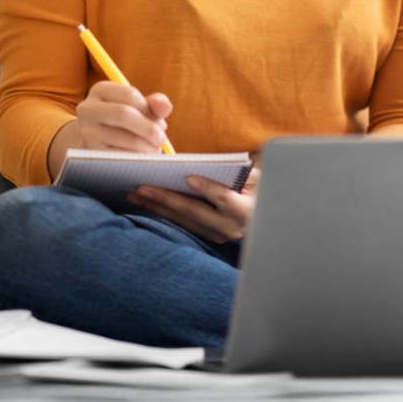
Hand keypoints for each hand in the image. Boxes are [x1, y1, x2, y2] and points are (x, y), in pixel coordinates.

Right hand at [75, 80, 171, 153]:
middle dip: (149, 128)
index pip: (129, 94)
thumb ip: (153, 104)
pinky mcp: (92, 152)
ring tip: (154, 148)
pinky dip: (137, 157)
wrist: (97, 140)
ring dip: (147, 146)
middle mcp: (88, 109)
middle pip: (123, 114)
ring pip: (124, 138)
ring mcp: (87, 131)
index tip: (159, 120)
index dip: (148, 109)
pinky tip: (142, 156)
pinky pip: (120, 155)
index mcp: (100, 90)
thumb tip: (166, 106)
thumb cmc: (123, 120)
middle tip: (162, 138)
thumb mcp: (137, 107)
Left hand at [126, 168, 259, 244]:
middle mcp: (230, 227)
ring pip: (183, 221)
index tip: (188, 177)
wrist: (267, 219)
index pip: (225, 199)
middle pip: (195, 212)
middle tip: (142, 186)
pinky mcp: (208, 237)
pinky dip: (163, 212)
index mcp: (246, 211)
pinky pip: (182, 224)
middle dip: (166, 198)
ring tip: (135, 194)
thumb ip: (242, 173)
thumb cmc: (262, 191)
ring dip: (157, 207)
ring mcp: (217, 235)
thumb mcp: (260, 179)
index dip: (207, 188)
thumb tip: (216, 163)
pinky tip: (147, 203)